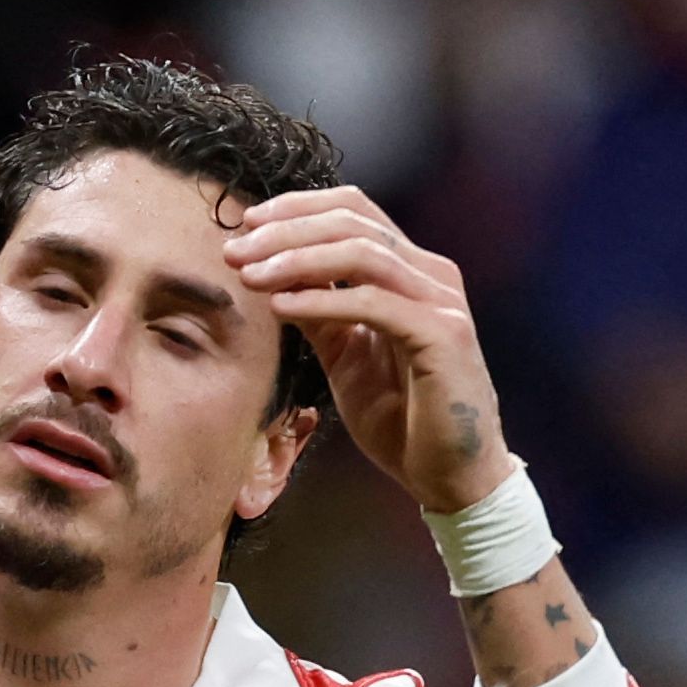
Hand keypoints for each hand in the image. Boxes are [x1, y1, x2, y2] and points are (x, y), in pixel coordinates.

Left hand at [223, 188, 510, 513]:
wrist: (451, 477)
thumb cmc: (405, 420)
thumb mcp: (346, 356)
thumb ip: (320, 314)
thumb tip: (273, 278)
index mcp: (412, 272)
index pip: (354, 211)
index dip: (297, 209)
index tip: (245, 226)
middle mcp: (431, 275)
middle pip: (353, 222)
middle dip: (286, 230)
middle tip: (235, 250)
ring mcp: (441, 302)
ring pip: (362, 252)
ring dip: (296, 258)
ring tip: (249, 275)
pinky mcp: (444, 335)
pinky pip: (373, 303)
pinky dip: (323, 300)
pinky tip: (281, 307)